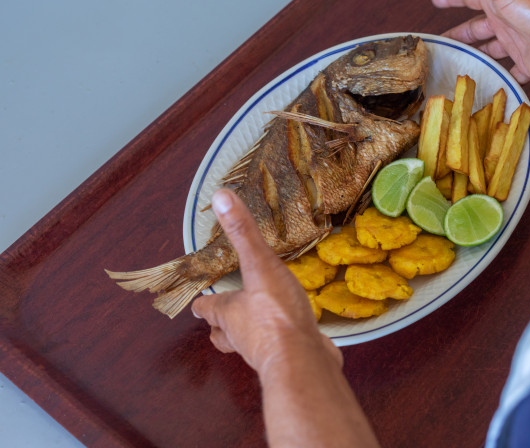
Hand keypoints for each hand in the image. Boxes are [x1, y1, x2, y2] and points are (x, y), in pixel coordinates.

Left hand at [191, 188, 341, 372]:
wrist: (303, 360)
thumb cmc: (276, 314)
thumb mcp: (260, 265)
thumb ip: (243, 232)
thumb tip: (221, 197)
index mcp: (229, 313)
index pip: (207, 308)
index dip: (202, 304)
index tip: (197, 303)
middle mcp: (242, 334)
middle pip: (221, 334)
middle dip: (220, 326)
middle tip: (221, 320)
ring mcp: (265, 350)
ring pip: (248, 344)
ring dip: (249, 335)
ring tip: (257, 323)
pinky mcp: (291, 357)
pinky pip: (281, 348)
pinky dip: (283, 341)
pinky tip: (295, 332)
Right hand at [432, 0, 529, 83]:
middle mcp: (507, 18)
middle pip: (477, 25)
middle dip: (460, 32)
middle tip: (442, 41)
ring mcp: (517, 41)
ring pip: (491, 49)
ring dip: (477, 54)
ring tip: (460, 63)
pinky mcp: (527, 62)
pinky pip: (511, 71)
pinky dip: (501, 75)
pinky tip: (491, 81)